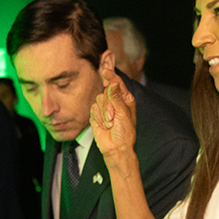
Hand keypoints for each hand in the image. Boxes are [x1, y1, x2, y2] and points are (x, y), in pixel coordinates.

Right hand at [91, 58, 138, 172]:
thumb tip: (112, 82)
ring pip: (98, 100)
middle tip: (113, 117)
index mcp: (125, 99)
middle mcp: (115, 101)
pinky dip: (98, 118)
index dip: (111, 76)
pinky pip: (93, 109)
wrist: (115, 148)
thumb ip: (115, 96)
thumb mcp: (123, 112)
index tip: (105, 70)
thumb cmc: (124, 132)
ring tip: (110, 124)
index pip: (117, 83)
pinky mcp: (96, 114)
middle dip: (109, 105)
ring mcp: (105, 108)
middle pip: (105, 91)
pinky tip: (104, 125)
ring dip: (104, 113)